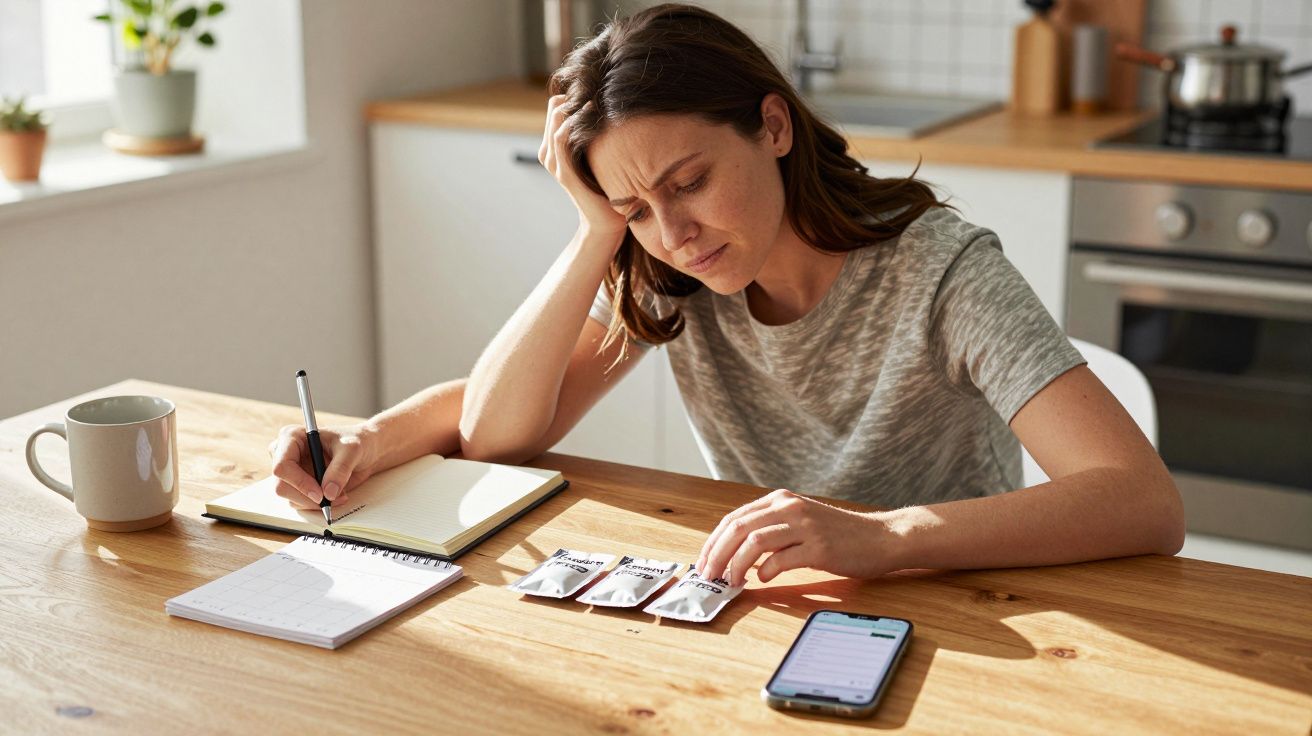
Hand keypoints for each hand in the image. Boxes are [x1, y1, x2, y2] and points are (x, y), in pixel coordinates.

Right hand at [267, 423, 376, 510]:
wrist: (368, 450)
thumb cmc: (358, 440)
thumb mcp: (352, 450)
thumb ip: (340, 469)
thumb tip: (328, 493)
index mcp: (292, 437)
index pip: (282, 465)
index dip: (299, 482)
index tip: (320, 494)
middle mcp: (286, 454)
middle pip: (282, 486)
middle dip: (307, 498)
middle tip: (332, 499)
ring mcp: (292, 472)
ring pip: (291, 498)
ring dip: (316, 503)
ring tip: (340, 494)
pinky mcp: (300, 486)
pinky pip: (301, 503)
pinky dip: (318, 505)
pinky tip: (336, 496)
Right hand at [539, 94, 628, 248]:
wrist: (606, 223)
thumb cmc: (608, 187)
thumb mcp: (599, 154)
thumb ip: (595, 135)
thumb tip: (609, 107)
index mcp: (554, 147)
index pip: (556, 105)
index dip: (575, 94)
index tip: (600, 91)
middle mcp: (549, 153)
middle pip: (555, 107)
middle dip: (576, 97)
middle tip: (600, 95)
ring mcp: (555, 164)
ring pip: (556, 118)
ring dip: (577, 106)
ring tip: (598, 102)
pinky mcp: (565, 174)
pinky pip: (562, 139)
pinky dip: (574, 123)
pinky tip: (592, 115)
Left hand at [696, 489, 894, 585]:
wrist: (880, 538)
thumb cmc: (838, 536)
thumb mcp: (800, 521)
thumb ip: (771, 528)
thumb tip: (733, 552)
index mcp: (781, 499)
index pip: (734, 518)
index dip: (713, 542)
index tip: (703, 563)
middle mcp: (790, 507)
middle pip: (738, 528)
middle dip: (716, 554)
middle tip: (708, 575)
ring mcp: (805, 525)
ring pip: (754, 541)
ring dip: (736, 565)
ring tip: (732, 581)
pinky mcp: (819, 547)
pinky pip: (781, 559)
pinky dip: (765, 571)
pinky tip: (763, 579)